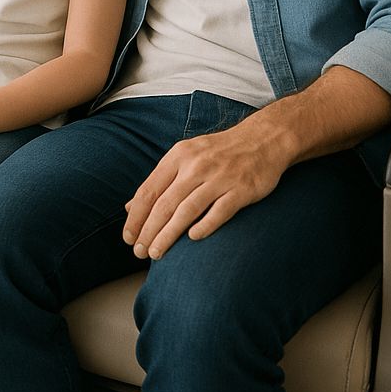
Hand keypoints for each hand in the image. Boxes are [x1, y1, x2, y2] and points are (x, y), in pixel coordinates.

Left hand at [122, 115, 288, 259]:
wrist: (262, 139)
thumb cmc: (217, 152)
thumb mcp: (184, 157)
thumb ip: (159, 181)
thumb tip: (129, 207)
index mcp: (178, 156)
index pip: (149, 191)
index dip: (136, 216)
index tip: (127, 237)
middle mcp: (195, 166)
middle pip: (164, 203)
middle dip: (148, 230)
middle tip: (138, 252)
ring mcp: (219, 177)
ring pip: (186, 210)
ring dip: (168, 234)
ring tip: (156, 252)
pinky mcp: (241, 189)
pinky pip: (219, 211)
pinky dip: (204, 226)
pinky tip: (192, 239)